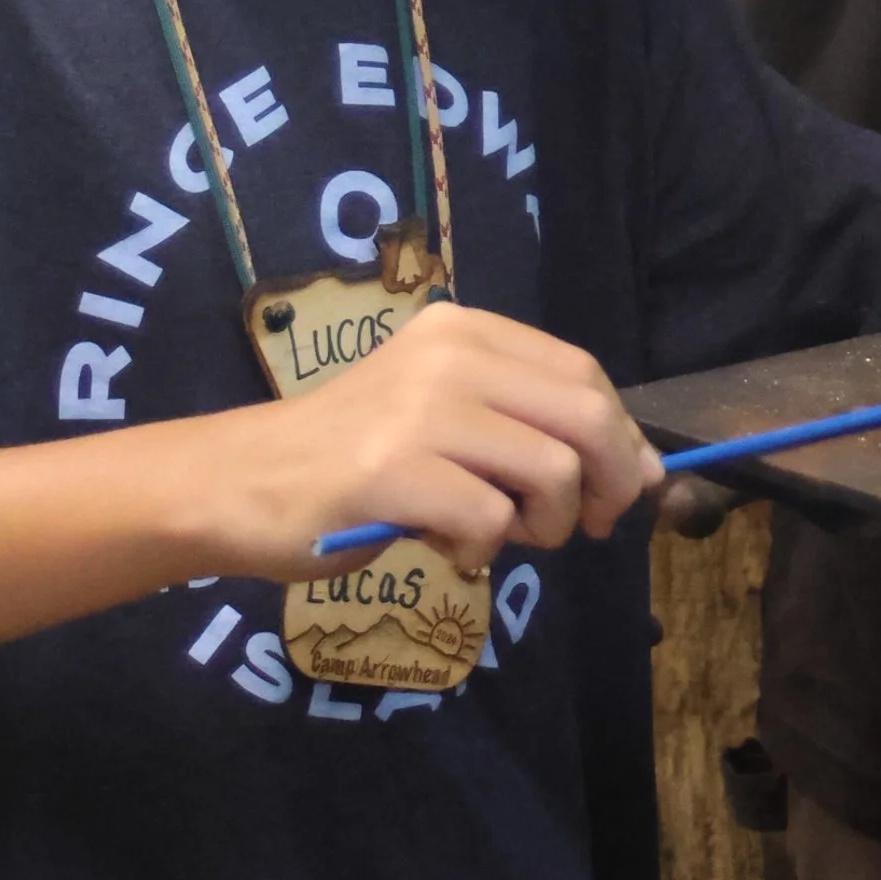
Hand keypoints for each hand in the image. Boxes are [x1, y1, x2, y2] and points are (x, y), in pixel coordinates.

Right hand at [205, 304, 661, 580]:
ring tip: (502, 536)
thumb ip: (527, 426)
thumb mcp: (443, 412)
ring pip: (552, 470)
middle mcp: (449, 355)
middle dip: (610, 481)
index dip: (623, 436)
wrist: (243, 481)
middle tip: (588, 527)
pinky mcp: (393, 470)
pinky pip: (491, 518)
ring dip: (547, 524)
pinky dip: (484, 549)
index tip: (631, 487)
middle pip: (585, 415)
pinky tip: (449, 547)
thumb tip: (637, 469)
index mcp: (465, 330)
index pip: (583, 374)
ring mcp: (420, 409)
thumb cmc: (352, 455)